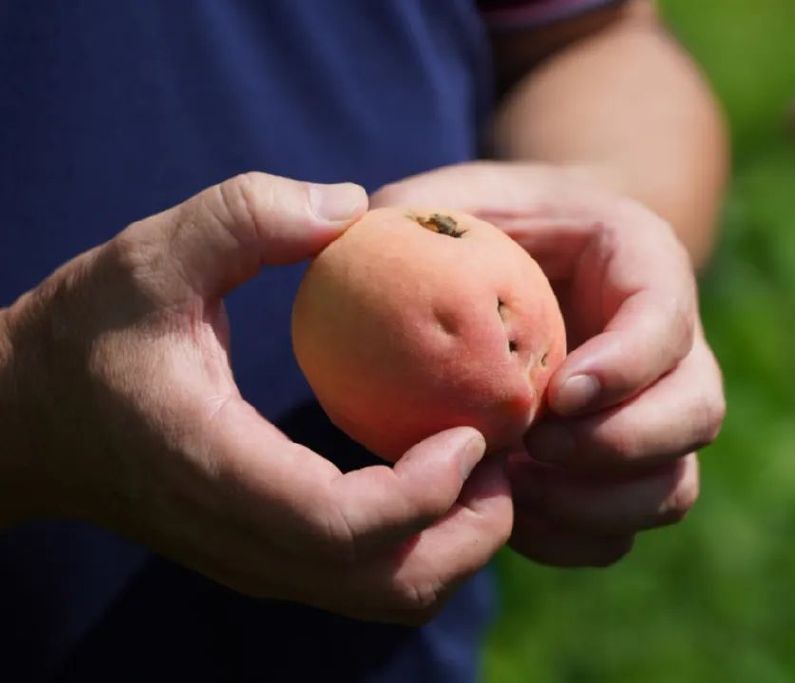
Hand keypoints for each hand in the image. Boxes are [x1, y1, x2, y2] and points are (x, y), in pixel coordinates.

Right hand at [0, 172, 511, 622]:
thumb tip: (358, 207)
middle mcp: (241, 539)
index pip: (337, 527)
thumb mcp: (152, 253)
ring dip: (455, 546)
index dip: (422, 494)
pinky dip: (424, 543)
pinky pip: (366, 578)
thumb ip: (247, 216)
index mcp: (214, 469)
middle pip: (384, 587)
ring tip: (488, 467)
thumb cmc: (86, 333)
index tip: (473, 433)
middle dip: (468, 535)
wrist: (26, 420)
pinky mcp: (268, 556)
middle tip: (509, 456)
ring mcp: (257, 559)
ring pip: (384, 598)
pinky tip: (441, 473)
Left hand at [373, 162, 724, 566]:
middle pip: (697, 412)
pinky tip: (512, 517)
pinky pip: (627, 528)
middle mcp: (674, 348)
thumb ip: (419, 213)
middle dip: (620, 446)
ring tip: (516, 489)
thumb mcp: (461, 197)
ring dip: (597, 505)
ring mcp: (659, 416)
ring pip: (673, 485)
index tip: (556, 393)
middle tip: (535, 449)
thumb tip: (348, 236)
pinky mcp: (626, 471)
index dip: (626, 365)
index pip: (667, 318)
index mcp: (646, 266)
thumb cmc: (495, 225)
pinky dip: (574, 538)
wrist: (542, 266)